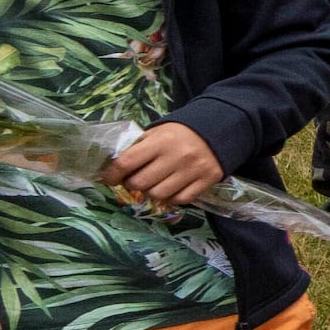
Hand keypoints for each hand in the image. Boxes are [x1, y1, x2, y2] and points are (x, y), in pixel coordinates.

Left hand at [106, 120, 223, 207]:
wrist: (219, 129)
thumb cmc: (180, 133)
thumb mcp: (157, 133)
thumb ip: (138, 148)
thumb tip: (115, 169)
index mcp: (160, 141)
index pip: (126, 162)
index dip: (112, 174)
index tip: (109, 179)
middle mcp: (176, 156)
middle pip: (140, 183)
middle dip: (132, 184)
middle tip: (135, 180)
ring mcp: (193, 170)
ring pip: (159, 194)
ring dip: (151, 192)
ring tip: (154, 184)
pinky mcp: (207, 180)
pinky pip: (180, 200)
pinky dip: (171, 198)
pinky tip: (171, 189)